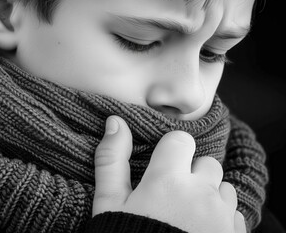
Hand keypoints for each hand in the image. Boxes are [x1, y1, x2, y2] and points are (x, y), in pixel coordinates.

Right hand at [93, 116, 245, 232]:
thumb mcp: (110, 204)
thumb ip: (111, 160)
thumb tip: (115, 122)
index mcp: (168, 179)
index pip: (181, 140)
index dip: (171, 152)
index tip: (162, 169)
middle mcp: (200, 192)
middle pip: (205, 163)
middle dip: (191, 174)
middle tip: (172, 198)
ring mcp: (221, 214)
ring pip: (222, 186)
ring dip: (208, 195)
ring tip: (187, 218)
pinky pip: (233, 212)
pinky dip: (220, 216)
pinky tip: (200, 232)